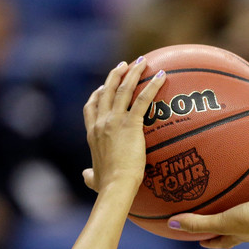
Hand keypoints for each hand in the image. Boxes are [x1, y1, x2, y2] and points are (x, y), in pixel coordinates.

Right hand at [82, 59, 165, 192]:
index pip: (91, 107)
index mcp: (92, 133)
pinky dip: (152, 86)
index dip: (97, 94)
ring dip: (133, 73)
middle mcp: (101, 122)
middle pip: (106, 91)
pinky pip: (143, 100)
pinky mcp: (130, 124)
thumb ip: (90, 175)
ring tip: (142, 62)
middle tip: (125, 65)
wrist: (115, 185)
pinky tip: (163, 76)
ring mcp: (114, 121)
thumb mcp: (94, 178)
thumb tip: (86, 176)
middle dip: (115, 75)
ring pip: (123, 89)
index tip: (102, 87)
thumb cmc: (107, 185)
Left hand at [167, 168, 248, 248]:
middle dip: (230, 215)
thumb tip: (170, 224)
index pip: (223, 240)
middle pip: (239, 220)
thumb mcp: (221, 222)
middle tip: (218, 209)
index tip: (201, 241)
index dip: (212, 242)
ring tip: (244, 181)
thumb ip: (197, 223)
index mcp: (241, 232)